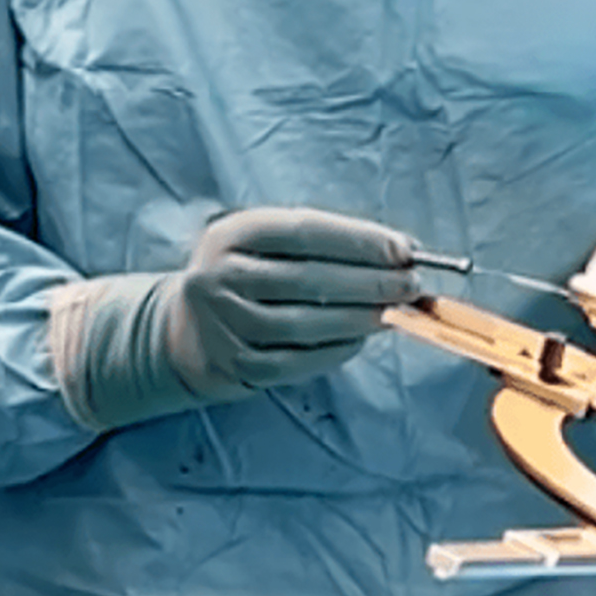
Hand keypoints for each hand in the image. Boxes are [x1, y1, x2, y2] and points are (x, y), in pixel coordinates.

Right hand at [160, 207, 420, 393]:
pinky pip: (299, 360)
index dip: (358, 240)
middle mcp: (221, 276)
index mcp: (232, 234)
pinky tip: (362, 338)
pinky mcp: (238, 365)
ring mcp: (227, 324)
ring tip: (394, 311)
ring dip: (360, 318)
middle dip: (371, 281)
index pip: (305, 231)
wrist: (184, 329)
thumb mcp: (262, 242)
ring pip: (307, 323)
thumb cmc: (243, 275)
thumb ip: (320, 242)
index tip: (403, 248)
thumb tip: (396, 252)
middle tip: (411, 283)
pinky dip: (337, 350)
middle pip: (310, 278)